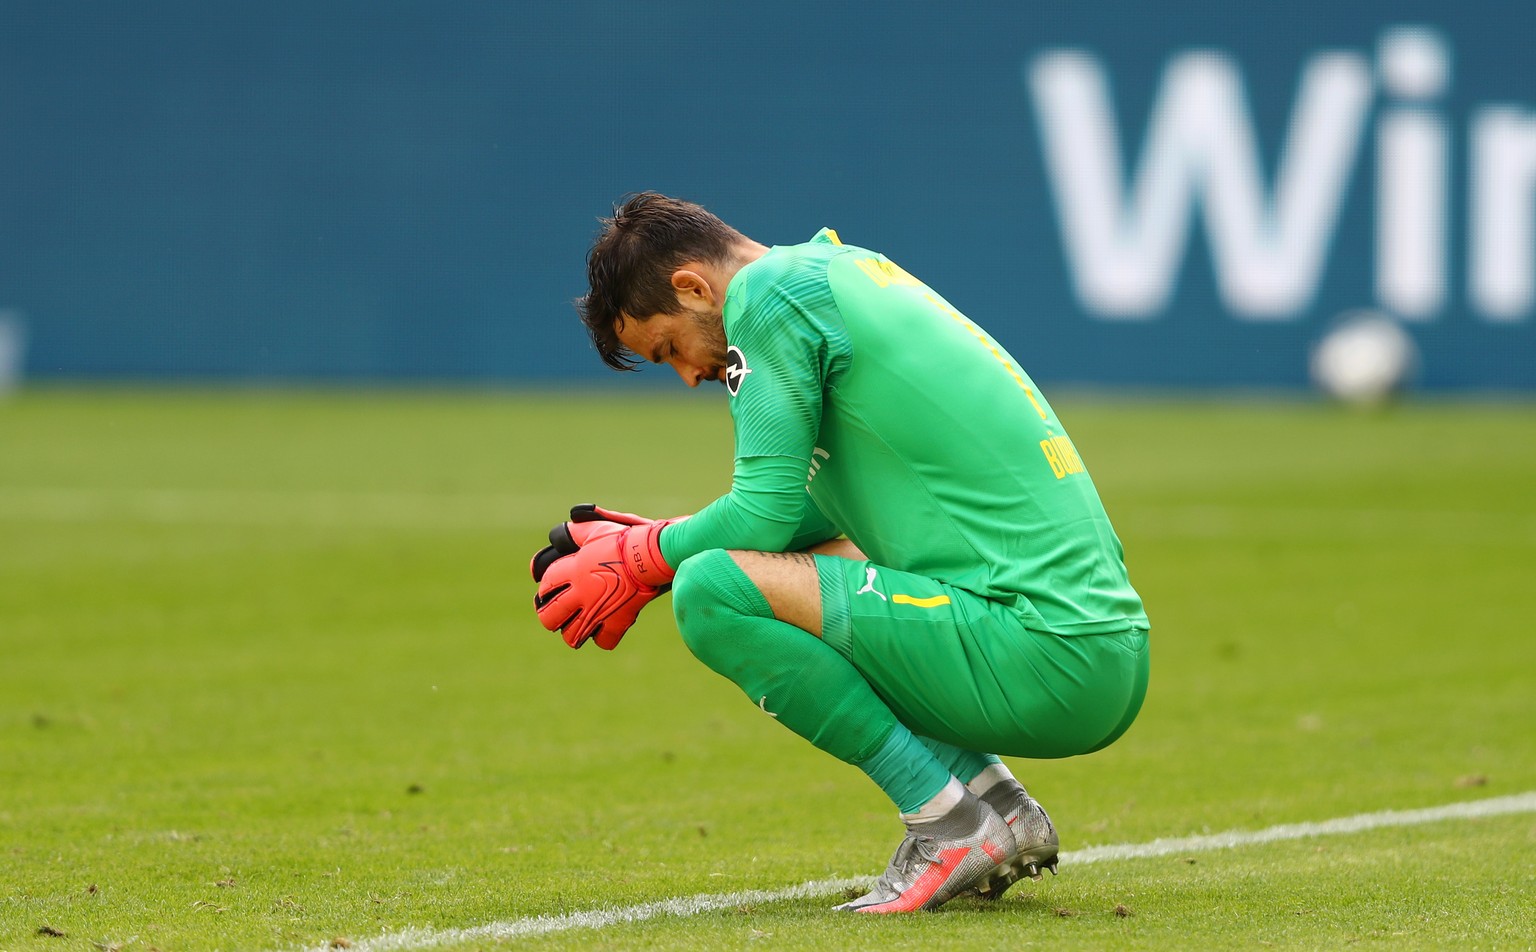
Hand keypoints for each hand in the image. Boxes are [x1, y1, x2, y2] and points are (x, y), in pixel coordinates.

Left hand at [530, 506, 680, 649]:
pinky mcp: (617, 621)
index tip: (548, 591)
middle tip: (555, 614)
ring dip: (571, 632)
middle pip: (549, 617)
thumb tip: (562, 531)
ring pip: (571, 635)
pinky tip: (603, 629)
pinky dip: (602, 637)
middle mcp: (581, 594)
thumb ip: (576, 531)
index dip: (544, 589)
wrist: (651, 555)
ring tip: (575, 626)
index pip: (546, 586)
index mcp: (573, 571)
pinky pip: (603, 640)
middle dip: (549, 617)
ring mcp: (598, 611)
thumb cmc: (625, 539)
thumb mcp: (597, 529)